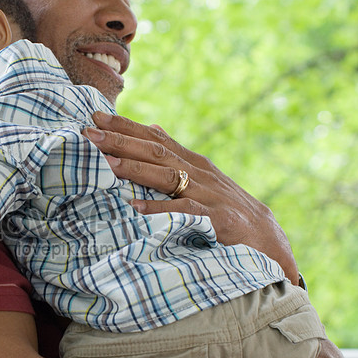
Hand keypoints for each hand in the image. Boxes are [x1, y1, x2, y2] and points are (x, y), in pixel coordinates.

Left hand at [84, 110, 299, 280]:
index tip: (95, 118)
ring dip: (134, 169)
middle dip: (121, 141)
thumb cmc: (227, 209)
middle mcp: (199, 173)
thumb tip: (151, 127)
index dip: (125, 126)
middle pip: (155, 152)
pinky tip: (134, 208)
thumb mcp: (202, 178)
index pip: (155, 138)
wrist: (268, 240)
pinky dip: (158, 210)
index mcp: (193, 162)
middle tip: (89, 134)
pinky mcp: (215, 218)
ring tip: (106, 164)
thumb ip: (176, 155)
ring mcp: (208, 194)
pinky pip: (183, 212)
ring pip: (166, 177)